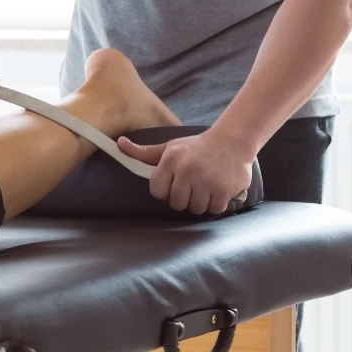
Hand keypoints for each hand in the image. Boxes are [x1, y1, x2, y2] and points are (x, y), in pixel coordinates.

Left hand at [117, 130, 254, 215]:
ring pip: (194, 208)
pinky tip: (216, 188)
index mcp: (171, 160)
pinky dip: (215, 203)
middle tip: (191, 184)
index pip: (157, 191)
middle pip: (176, 203)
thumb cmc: (196, 147)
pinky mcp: (223, 190)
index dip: (165, 190)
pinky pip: (213, 209)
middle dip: (183, 197)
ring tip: (204, 185)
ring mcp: (206, 181)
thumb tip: (120, 143)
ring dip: (200, 201)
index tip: (174, 183)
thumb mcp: (169, 147)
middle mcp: (187, 170)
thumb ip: (144, 152)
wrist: (231, 141)